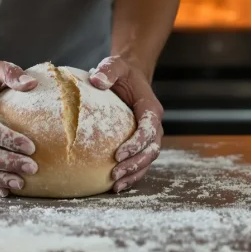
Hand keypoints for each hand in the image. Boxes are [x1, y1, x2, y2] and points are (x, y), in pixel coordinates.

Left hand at [88, 56, 162, 192]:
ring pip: (148, 160)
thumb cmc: (122, 73)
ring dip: (134, 173)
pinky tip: (116, 186)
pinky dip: (132, 175)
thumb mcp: (115, 65)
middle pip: (151, 149)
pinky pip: (141, 163)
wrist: (129, 78)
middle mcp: (154, 125)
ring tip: (116, 185)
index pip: (149, 129)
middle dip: (135, 164)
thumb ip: (108, 71)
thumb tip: (96, 81)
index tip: (118, 154)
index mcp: (150, 108)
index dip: (136, 143)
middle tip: (115, 173)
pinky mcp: (141, 145)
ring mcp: (149, 137)